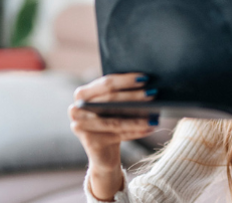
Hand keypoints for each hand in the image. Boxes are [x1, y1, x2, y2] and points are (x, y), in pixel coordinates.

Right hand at [68, 72, 156, 198]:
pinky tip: (151, 127)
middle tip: (153, 93)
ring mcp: (81, 126)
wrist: (104, 152)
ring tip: (155, 115)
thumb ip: (120, 93)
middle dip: (133, 97)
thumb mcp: (112, 105)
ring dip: (138, 118)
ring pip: (115, 120)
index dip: (126, 80)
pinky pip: (118, 135)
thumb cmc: (111, 120)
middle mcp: (76, 109)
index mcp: (82, 93)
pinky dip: (136, 131)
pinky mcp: (91, 143)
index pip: (105, 83)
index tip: (145, 78)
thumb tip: (146, 84)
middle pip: (110, 100)